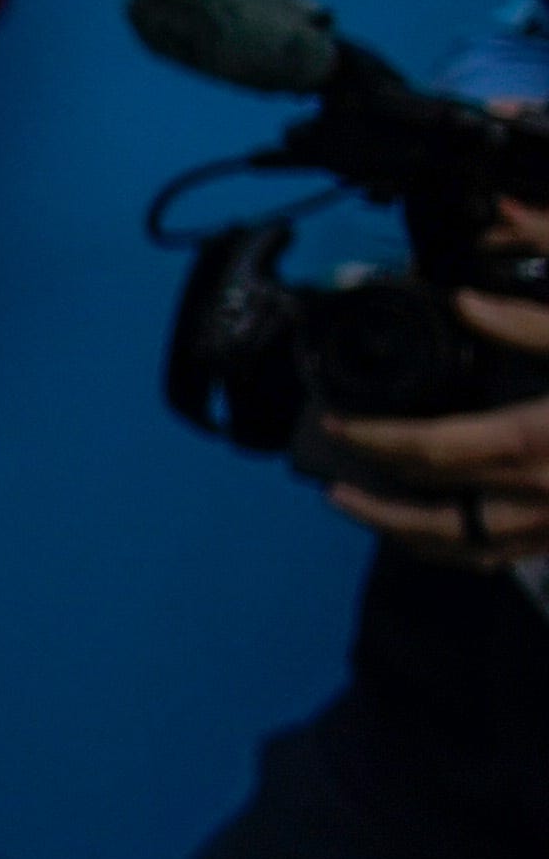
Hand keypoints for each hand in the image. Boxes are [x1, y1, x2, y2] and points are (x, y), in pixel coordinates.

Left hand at [323, 197, 548, 559]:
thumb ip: (533, 322)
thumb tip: (467, 301)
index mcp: (538, 441)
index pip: (430, 451)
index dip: (371, 442)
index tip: (337, 424)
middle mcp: (544, 494)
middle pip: (435, 512)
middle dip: (373, 498)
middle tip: (331, 478)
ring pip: (468, 550)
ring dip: (406, 536)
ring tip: (363, 511)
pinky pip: (508, 556)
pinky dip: (463, 550)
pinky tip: (442, 534)